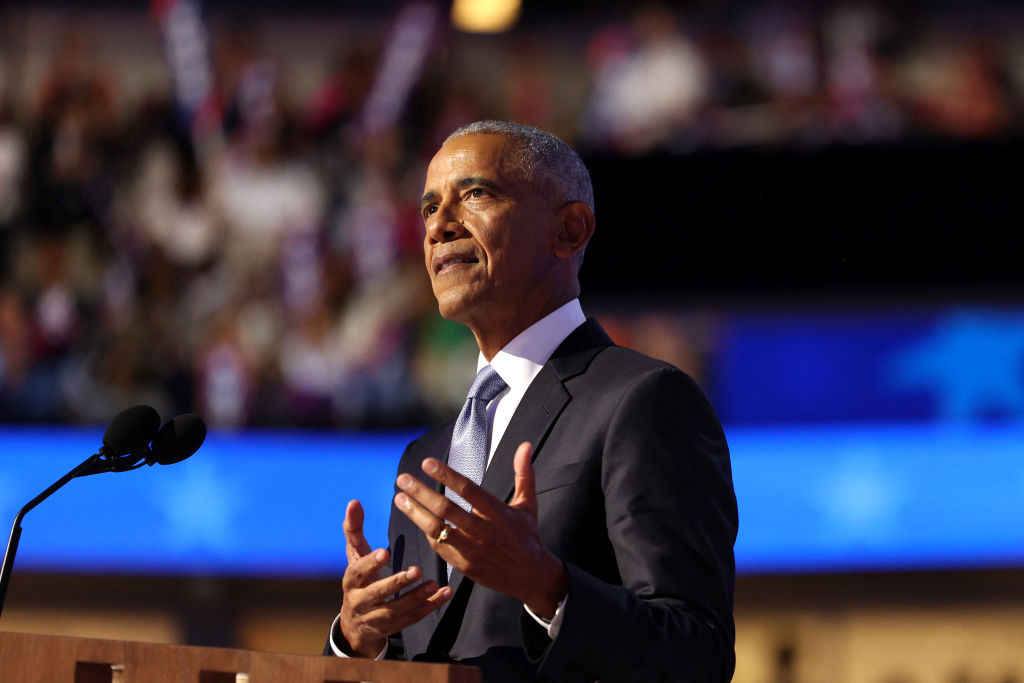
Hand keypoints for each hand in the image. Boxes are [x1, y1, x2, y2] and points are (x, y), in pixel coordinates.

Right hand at [337, 500, 452, 656]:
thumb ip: (354, 529)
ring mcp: (376, 618)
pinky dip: (429, 606)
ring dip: (416, 597)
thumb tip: (354, 501)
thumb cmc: (359, 579)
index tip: (385, 553)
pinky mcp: (392, 628)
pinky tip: (445, 593)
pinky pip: (412, 619)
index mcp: (351, 581)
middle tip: (416, 570)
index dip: (370, 564)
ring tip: (434, 583)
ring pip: (396, 611)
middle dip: (396, 583)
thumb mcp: (354, 555)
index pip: (357, 572)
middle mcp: (360, 602)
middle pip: (377, 594)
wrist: (356, 624)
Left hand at [394, 442, 567, 618]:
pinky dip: (427, 532)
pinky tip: (416, 518)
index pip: (467, 489)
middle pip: (446, 508)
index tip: (427, 463)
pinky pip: (439, 547)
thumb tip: (525, 445)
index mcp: (498, 513)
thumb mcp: (528, 505)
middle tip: (402, 479)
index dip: (446, 475)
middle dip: (421, 492)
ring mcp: (472, 550)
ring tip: (399, 498)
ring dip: (415, 512)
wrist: (530, 576)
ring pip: (437, 529)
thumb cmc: (527, 536)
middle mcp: (483, 531)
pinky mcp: (464, 565)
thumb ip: (523, 474)